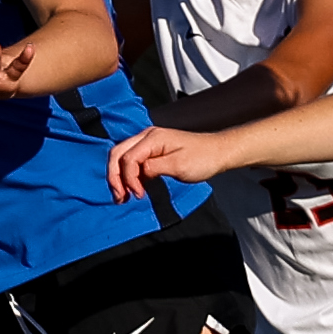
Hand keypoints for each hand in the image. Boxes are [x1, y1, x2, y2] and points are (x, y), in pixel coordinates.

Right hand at [108, 125, 233, 199]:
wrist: (218, 153)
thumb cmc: (202, 158)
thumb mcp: (178, 165)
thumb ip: (154, 167)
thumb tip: (138, 173)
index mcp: (152, 138)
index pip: (128, 158)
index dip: (129, 179)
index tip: (138, 194)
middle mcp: (147, 137)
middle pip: (118, 154)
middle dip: (114, 177)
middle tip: (120, 197)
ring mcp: (149, 143)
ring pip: (122, 157)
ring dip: (119, 177)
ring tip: (122, 196)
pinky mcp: (152, 151)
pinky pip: (132, 161)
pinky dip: (128, 175)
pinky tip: (132, 188)